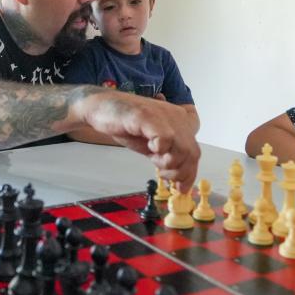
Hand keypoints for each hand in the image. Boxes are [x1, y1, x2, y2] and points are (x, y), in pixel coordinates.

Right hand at [76, 92, 199, 189]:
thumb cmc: (125, 125)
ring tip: (153, 159)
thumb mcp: (151, 146)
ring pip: (182, 149)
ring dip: (168, 163)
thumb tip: (180, 181)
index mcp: (179, 122)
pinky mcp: (148, 116)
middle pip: (191, 153)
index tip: (180, 187)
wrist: (100, 108)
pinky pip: (165, 139)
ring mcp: (163, 116)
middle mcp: (176, 117)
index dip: (189, 173)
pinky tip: (148, 147)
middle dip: (178, 172)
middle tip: (162, 174)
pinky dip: (158, 149)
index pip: (194, 152)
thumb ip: (166, 158)